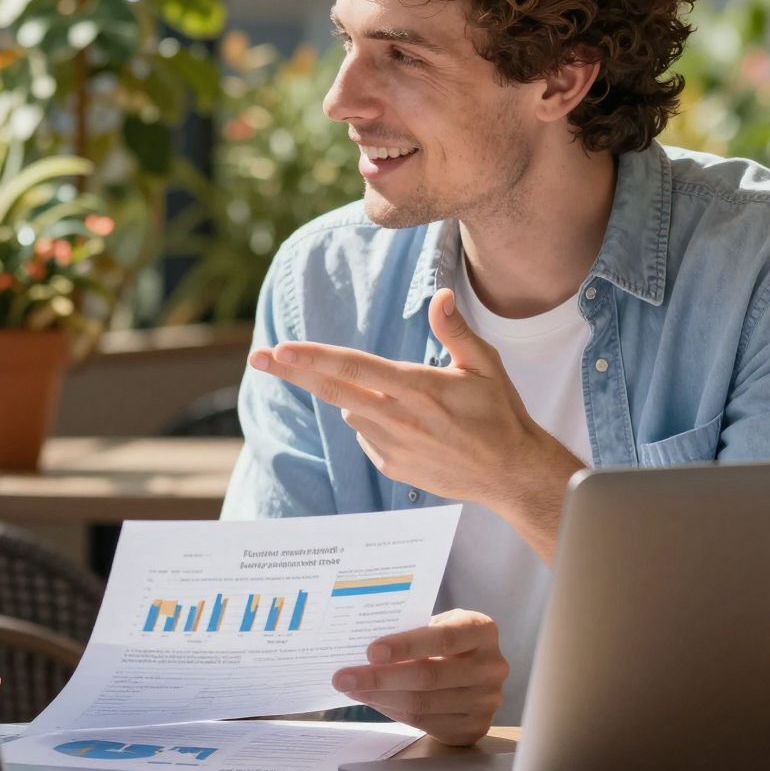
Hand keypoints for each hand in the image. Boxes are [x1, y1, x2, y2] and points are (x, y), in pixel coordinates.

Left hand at [249, 287, 581, 554]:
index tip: (279, 349)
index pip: (354, 367)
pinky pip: (367, 437)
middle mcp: (398, 417)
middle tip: (257, 357)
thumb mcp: (485, 365)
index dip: (313, 357)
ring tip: (411, 404)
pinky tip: (414, 428)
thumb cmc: (501, 415)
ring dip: (359, 399)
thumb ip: (456, 330)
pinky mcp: (392, 468)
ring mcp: (392, 447)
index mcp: (417, 387)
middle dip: (292, 372)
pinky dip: (376, 425)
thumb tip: (439, 296)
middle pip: (332, 390)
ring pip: (352, 412)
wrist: (511, 474)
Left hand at [330, 609, 505, 746]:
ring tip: (352, 689)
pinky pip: (425, 722)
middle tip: (344, 677)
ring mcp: (487, 700)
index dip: (406, 645)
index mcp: (482, 630)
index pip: (444, 638)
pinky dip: (394, 712)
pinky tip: (374, 701)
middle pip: (429, 676)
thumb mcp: (438, 624)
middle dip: (380, 678)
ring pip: (423, 703)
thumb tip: (363, 651)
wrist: (476, 670)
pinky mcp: (476, 727)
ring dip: (380, 698)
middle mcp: (491, 666)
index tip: (371, 652)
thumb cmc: (446, 641)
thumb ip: (412, 632)